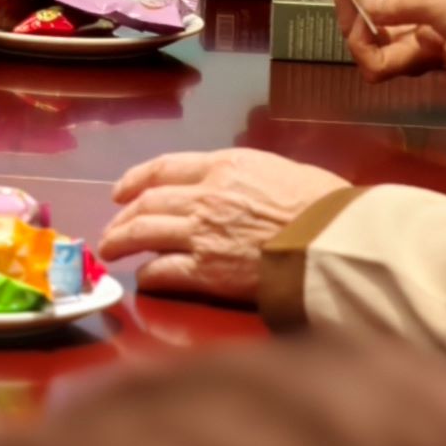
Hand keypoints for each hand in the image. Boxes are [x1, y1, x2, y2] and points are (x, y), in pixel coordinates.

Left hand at [99, 147, 352, 300]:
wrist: (337, 242)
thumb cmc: (326, 205)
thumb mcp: (281, 171)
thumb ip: (249, 178)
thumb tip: (239, 188)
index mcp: (223, 166)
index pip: (165, 168)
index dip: (136, 179)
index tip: (120, 191)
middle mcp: (203, 196)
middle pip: (148, 203)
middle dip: (123, 216)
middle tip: (111, 228)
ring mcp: (201, 234)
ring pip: (145, 234)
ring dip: (121, 241)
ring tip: (108, 250)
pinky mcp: (207, 272)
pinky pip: (164, 272)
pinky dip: (149, 275)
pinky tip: (143, 279)